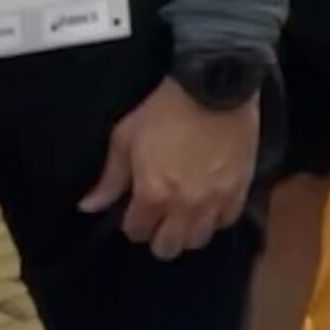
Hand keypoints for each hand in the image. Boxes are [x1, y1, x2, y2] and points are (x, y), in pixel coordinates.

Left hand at [81, 79, 258, 257]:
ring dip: (187, 231)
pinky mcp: (241, 187)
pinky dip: (215, 218)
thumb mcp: (126, 137)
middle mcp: (185, 205)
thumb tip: (89, 206)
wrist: (216, 83)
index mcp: (153, 193)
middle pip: (169, 246)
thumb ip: (110, 178)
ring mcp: (216, 198)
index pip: (136, 231)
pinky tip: (208, 206)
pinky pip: (227, 220)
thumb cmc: (165, 107)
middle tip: (158, 218)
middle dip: (158, 236)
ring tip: (183, 215)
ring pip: (199, 239)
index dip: (132, 222)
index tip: (134, 209)